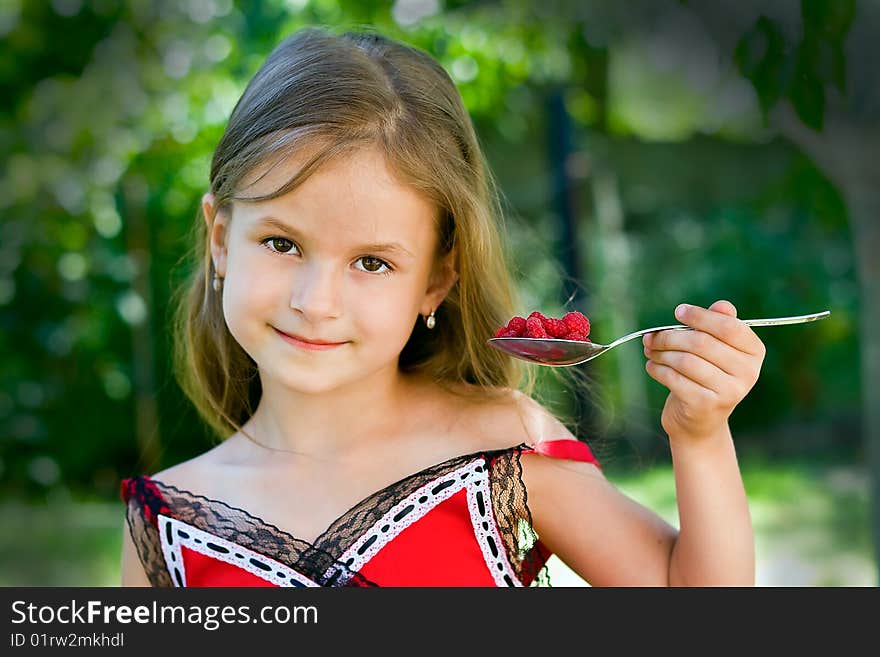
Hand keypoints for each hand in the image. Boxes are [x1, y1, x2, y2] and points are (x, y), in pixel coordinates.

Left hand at [642, 300, 765, 442]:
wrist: (700, 421)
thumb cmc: (706, 376)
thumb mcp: (716, 350)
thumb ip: (719, 325)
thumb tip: (722, 305)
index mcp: (754, 352)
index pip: (728, 326)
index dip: (700, 316)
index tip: (678, 312)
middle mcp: (747, 372)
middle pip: (701, 342)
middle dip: (670, 336)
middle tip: (651, 336)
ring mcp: (729, 391)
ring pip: (685, 360)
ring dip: (661, 353)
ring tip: (650, 351)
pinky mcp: (707, 404)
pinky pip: (675, 378)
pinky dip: (658, 369)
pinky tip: (652, 366)